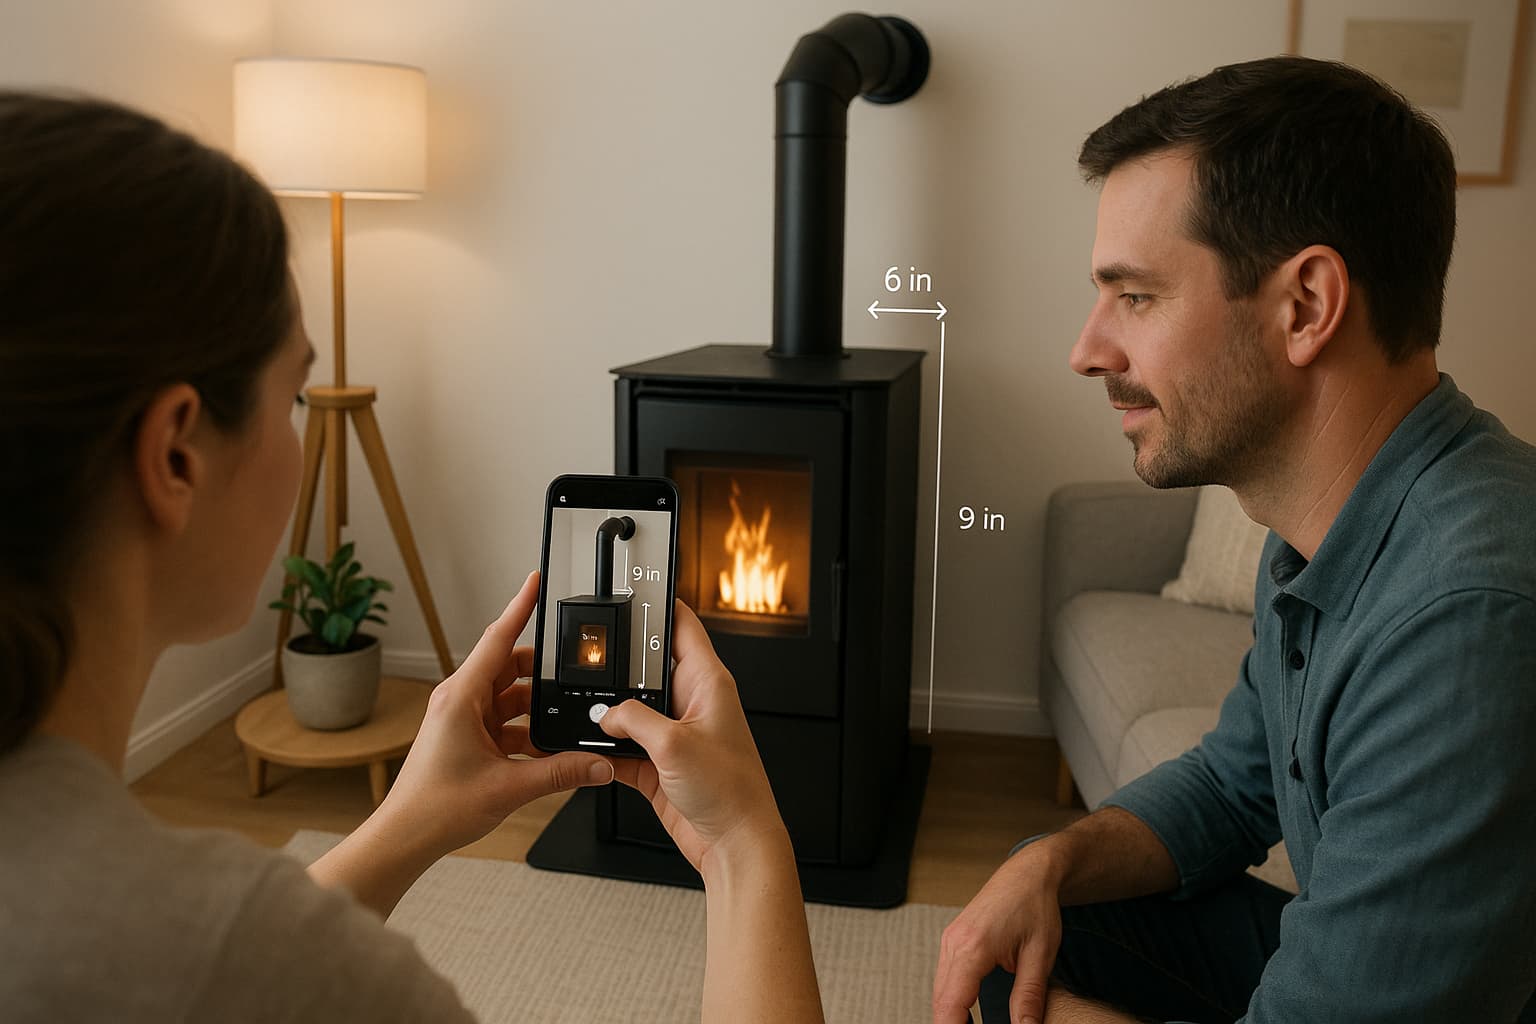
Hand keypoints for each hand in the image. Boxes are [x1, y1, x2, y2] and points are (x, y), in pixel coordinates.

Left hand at [379, 570, 613, 857]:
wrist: (405, 837)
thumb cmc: (435, 807)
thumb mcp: (510, 787)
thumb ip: (561, 773)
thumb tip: (597, 764)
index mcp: (462, 697)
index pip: (498, 638)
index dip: (521, 607)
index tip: (536, 582)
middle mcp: (459, 701)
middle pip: (509, 666)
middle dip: (542, 671)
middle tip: (574, 673)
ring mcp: (461, 719)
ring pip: (509, 696)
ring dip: (535, 708)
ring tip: (562, 722)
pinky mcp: (465, 737)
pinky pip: (504, 721)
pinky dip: (526, 730)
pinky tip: (545, 750)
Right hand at [596, 599, 786, 872]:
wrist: (734, 845)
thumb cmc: (731, 793)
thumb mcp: (674, 744)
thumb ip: (634, 719)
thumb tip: (606, 713)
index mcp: (708, 682)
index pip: (681, 625)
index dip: (658, 603)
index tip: (632, 587)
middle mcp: (692, 702)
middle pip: (647, 666)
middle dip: (619, 665)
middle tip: (590, 659)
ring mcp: (675, 733)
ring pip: (631, 708)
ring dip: (609, 712)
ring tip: (585, 710)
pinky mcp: (660, 763)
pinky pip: (624, 745)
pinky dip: (605, 748)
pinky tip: (588, 749)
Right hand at [933, 845, 1063, 1023]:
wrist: (1028, 873)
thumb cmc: (1035, 905)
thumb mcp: (1040, 955)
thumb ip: (1029, 996)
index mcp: (973, 946)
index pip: (951, 1004)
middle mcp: (954, 943)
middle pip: (940, 1002)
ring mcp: (949, 940)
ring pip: (939, 992)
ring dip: (950, 1015)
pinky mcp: (952, 941)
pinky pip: (944, 979)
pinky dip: (951, 1000)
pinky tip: (966, 1015)